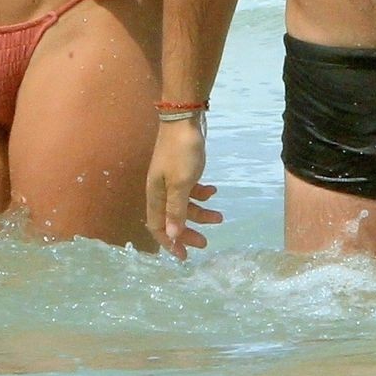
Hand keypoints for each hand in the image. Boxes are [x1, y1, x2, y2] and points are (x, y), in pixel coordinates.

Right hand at [145, 117, 219, 258]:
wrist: (184, 119)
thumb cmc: (181, 152)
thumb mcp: (181, 184)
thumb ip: (176, 210)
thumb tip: (171, 236)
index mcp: (155, 195)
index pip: (157, 227)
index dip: (169, 243)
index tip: (184, 256)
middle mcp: (160, 189)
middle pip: (172, 219)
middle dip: (188, 232)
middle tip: (206, 243)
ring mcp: (171, 178)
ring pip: (184, 204)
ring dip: (201, 213)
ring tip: (220, 217)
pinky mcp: (182, 169)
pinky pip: (190, 189)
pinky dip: (202, 193)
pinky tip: (214, 191)